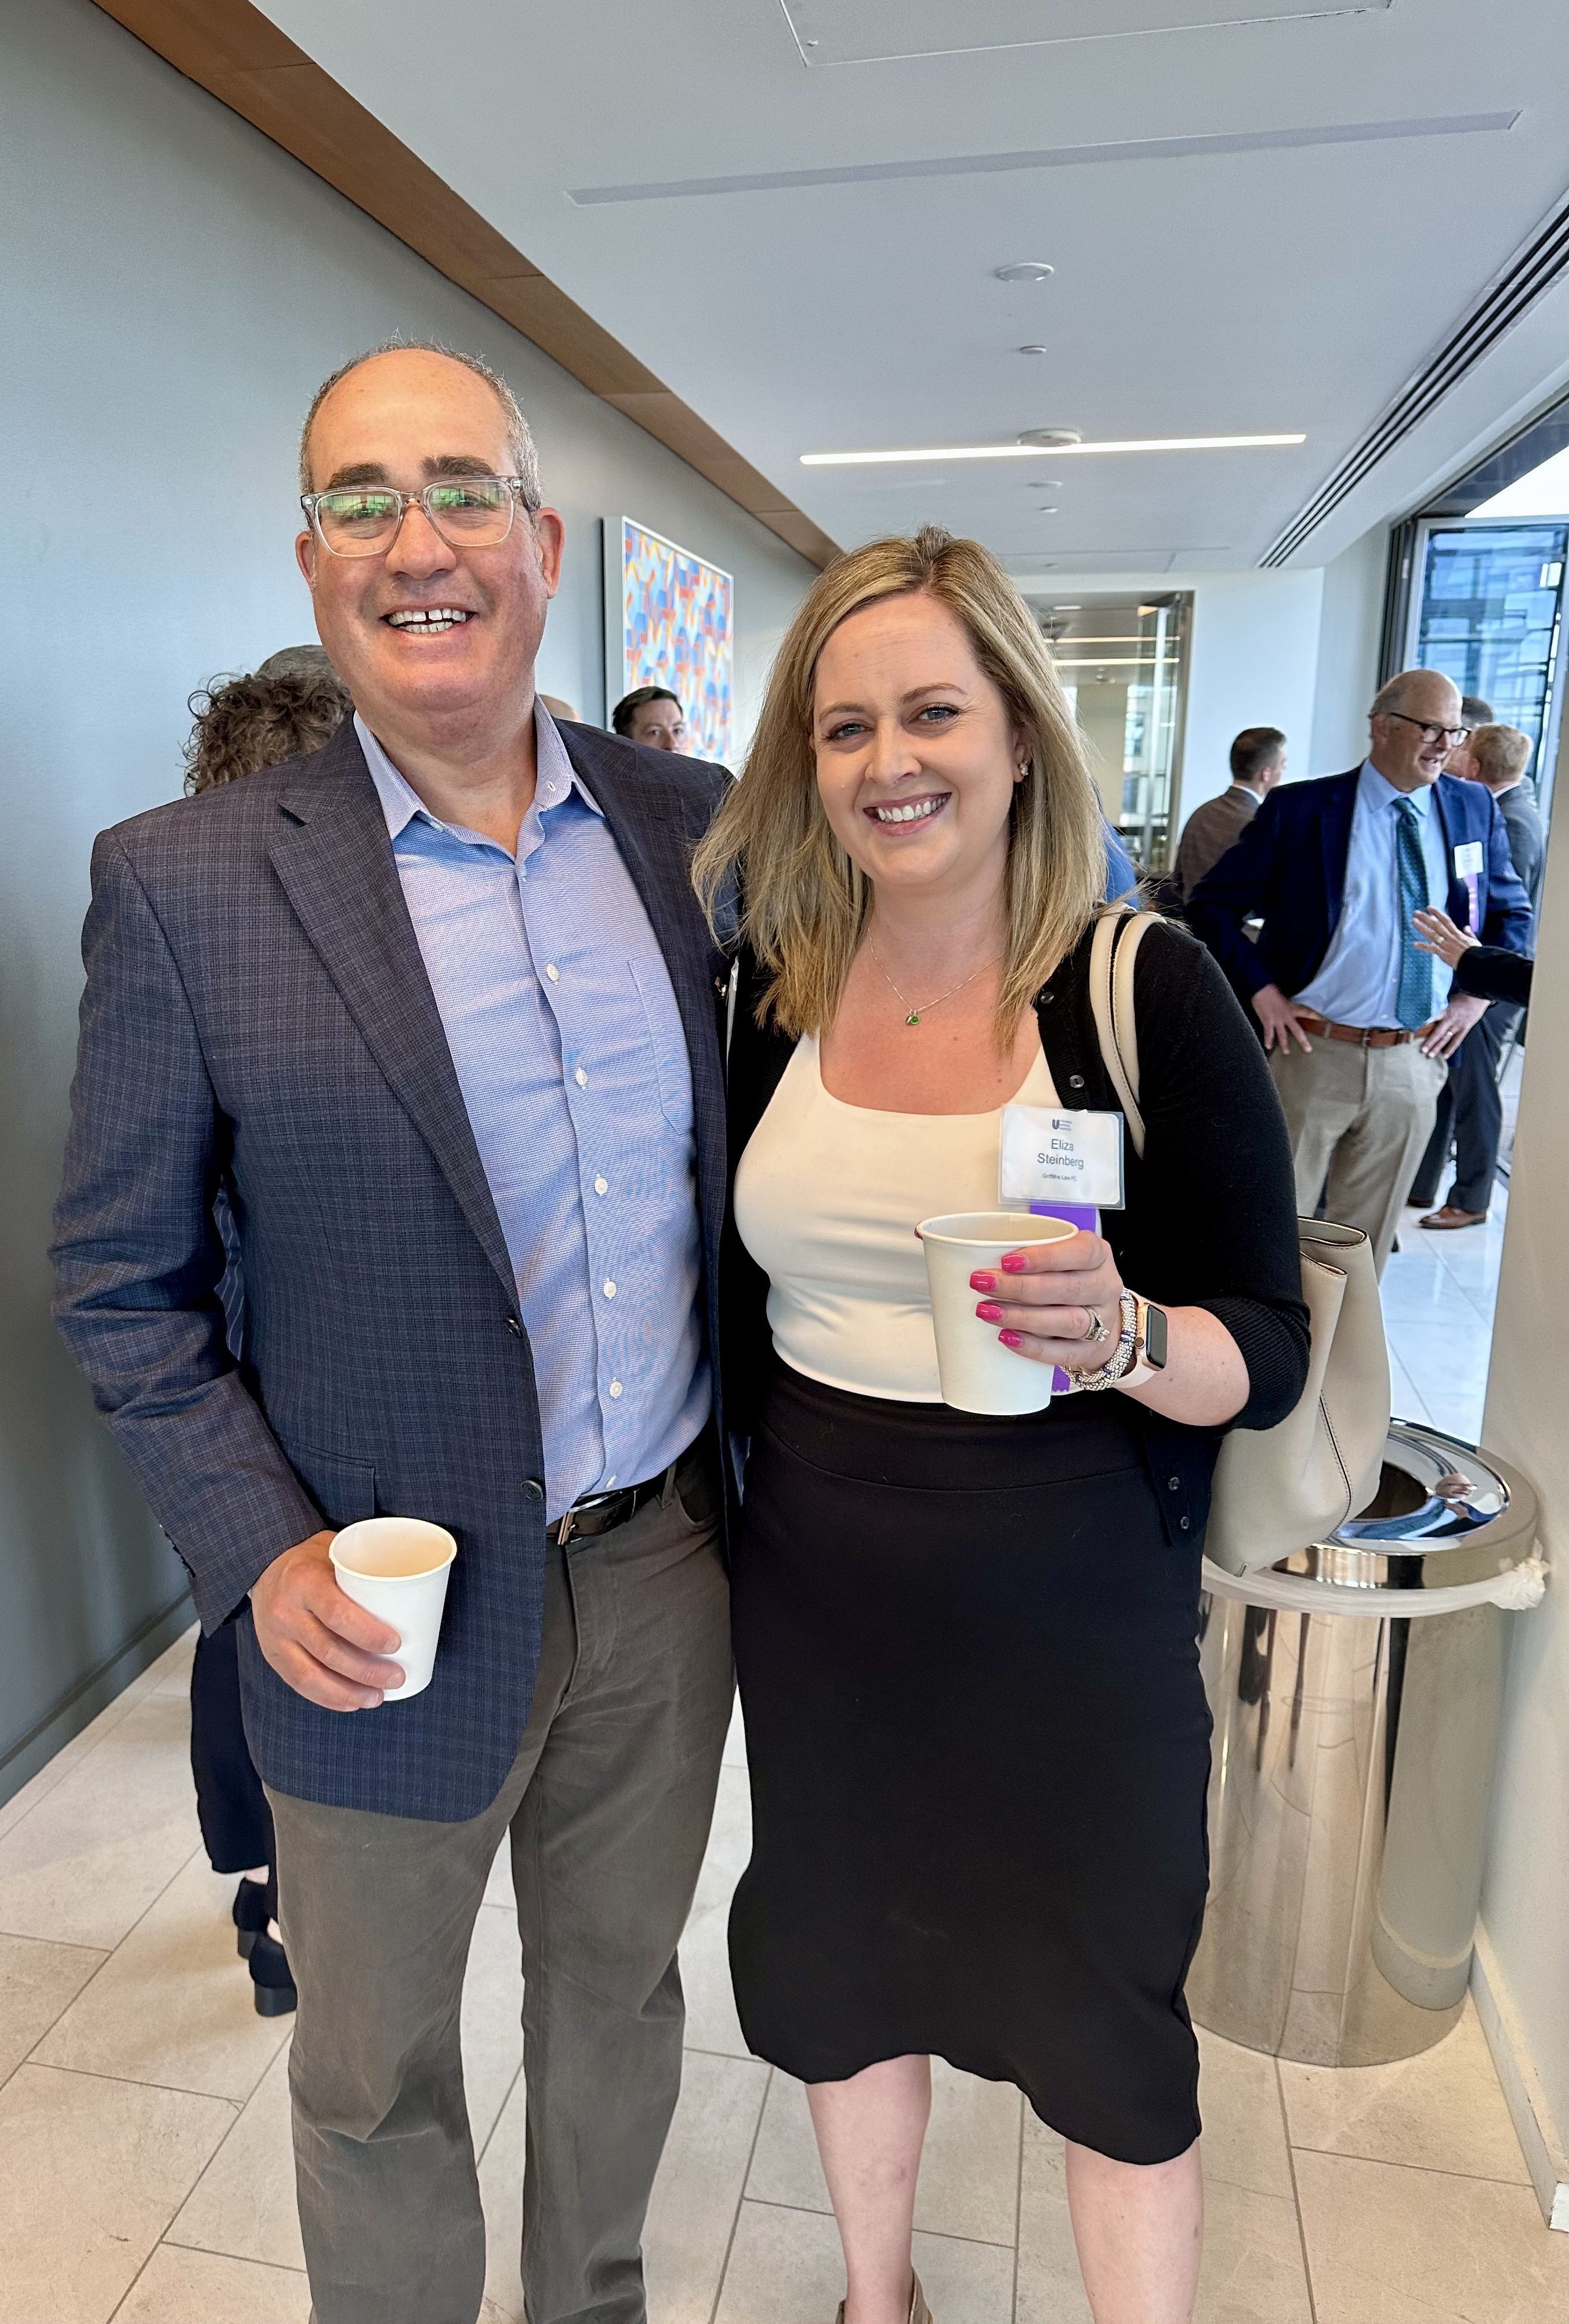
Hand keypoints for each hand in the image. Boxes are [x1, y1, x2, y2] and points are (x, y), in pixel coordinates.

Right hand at [250, 1530, 403, 1709]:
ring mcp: (275, 1637)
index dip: (368, 1634)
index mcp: (304, 1581)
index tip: (396, 1644)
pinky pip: (299, 1683)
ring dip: (349, 1692)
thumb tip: (414, 1588)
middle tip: (397, 1676)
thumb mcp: (334, 1551)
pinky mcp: (272, 1655)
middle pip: (329, 1651)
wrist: (264, 1566)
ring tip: (378, 1697)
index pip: (337, 1614)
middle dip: (367, 1671)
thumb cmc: (312, 1560)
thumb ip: (362, 1571)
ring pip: (312, 1675)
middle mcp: (285, 1611)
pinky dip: (327, 1698)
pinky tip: (350, 1702)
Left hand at [971, 1229, 1125, 1371]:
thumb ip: (1031, 1252)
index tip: (1007, 1261)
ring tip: (988, 1312)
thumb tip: (973, 1255)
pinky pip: (1063, 1352)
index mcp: (1098, 1255)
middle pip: (1067, 1288)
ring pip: (1067, 1321)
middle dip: (1020, 1288)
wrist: (1102, 1318)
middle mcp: (1104, 1286)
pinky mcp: (1090, 1351)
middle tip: (984, 1284)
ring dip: (1023, 1317)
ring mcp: (1102, 1321)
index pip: (1081, 1252)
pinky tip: (1007, 1338)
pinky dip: (1034, 1347)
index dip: (1044, 1257)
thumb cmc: (1070, 1277)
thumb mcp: (1061, 1255)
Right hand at [1251, 982, 1314, 1052]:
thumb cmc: (1273, 991)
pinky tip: (1268, 1047)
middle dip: (1303, 1041)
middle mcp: (1287, 1016)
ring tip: (1287, 1052)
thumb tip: (1291, 1011)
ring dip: (1284, 1045)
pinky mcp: (1267, 1022)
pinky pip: (1268, 1034)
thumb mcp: (1285, 998)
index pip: (1309, 1013)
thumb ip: (1289, 1006)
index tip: (1326, 1023)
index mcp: (1293, 1008)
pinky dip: (1268, 1040)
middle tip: (1308, 1050)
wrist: (1261, 989)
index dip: (1318, 1018)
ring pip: (1283, 1035)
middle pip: (1297, 1031)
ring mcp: (1277, 1020)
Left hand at [1413, 906, 1479, 968]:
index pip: (1446, 920)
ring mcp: (1446, 945)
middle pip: (1436, 925)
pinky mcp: (1443, 953)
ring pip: (1432, 934)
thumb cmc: (1476, 953)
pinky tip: (1414, 944)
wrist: (1475, 962)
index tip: (1429, 908)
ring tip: (1414, 921)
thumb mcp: (1474, 941)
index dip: (1437, 913)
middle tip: (1416, 912)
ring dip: (1422, 927)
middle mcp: (1450, 937)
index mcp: (1457, 933)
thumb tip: (1466, 927)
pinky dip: (1423, 946)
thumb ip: (1469, 933)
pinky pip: (1431, 949)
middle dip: (1426, 918)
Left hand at [1420, 990, 1488, 1060]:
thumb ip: (1439, 1009)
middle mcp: (1450, 1019)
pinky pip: (1457, 1041)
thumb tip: (1428, 1014)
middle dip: (1429, 1042)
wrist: (1478, 996)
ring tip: (1430, 1055)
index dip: (1423, 1025)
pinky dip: (1451, 1048)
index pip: (1431, 1019)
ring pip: (1446, 1038)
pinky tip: (1445, 1056)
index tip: (1413, 1031)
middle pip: (1437, 1032)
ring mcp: (1457, 1025)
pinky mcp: (1464, 1029)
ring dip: (1437, 1047)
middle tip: (1422, 1050)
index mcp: (1444, 1010)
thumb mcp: (1447, 1000)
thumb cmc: (1462, 996)